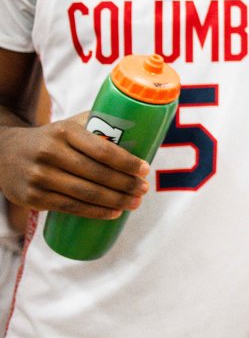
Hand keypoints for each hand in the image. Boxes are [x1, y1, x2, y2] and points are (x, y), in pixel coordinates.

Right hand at [0, 112, 148, 218]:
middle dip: (125, 184)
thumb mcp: (70, 125)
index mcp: (64, 132)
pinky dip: (95, 212)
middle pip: (97, 174)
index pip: (102, 149)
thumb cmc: (51, 138)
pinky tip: (113, 213)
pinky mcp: (33, 197)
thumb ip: (99, 125)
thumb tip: (140, 132)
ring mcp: (40, 177)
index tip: (145, 169)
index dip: (126, 162)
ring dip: (115, 201)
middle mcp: (50, 153)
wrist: (5, 152)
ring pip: (85, 194)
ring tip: (134, 203)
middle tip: (144, 189)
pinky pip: (70, 207)